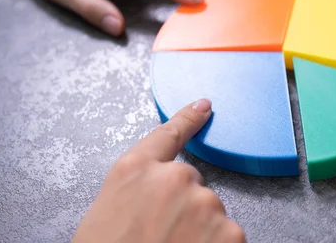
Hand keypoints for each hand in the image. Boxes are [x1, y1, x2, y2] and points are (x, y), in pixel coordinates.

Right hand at [73, 99, 244, 242]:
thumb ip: (138, 190)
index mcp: (134, 170)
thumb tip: (157, 196)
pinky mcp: (228, 231)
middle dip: (185, 207)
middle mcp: (172, 178)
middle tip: (162, 237)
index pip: (167, 134)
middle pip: (193, 185)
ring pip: (211, 213)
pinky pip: (228, 236)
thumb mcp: (107, 212)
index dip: (188, 119)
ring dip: (201, 231)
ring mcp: (203, 202)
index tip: (204, 106)